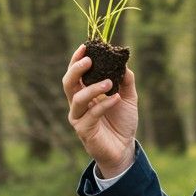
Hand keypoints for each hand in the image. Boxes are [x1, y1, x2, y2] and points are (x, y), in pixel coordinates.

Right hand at [62, 45, 138, 177]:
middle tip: (89, 60)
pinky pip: (92, 114)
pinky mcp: (84, 130)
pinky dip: (104, 105)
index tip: (86, 46)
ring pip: (78, 98)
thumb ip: (125, 80)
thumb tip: (123, 62)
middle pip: (68, 83)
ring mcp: (79, 117)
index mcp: (85, 93)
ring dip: (93, 88)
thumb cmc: (122, 122)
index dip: (77, 59)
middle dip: (76, 70)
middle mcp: (78, 104)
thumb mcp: (128, 97)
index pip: (76, 73)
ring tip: (108, 82)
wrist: (124, 149)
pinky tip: (116, 98)